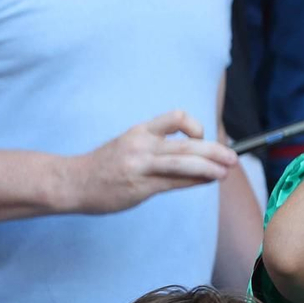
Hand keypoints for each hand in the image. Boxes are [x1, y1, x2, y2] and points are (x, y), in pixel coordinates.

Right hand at [67, 111, 236, 213]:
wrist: (70, 182)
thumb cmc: (103, 166)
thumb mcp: (129, 148)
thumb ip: (158, 149)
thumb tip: (196, 155)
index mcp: (140, 132)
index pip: (175, 117)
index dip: (194, 125)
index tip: (200, 137)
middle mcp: (141, 144)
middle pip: (187, 143)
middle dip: (215, 150)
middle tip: (233, 157)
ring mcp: (140, 165)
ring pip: (183, 162)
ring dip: (210, 166)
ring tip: (226, 171)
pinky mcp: (139, 185)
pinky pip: (174, 181)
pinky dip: (195, 180)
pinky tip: (208, 180)